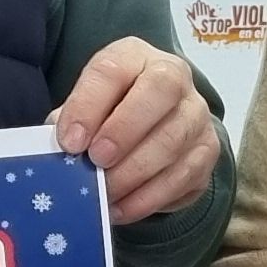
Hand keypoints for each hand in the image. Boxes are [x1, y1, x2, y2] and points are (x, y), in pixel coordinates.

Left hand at [52, 38, 219, 225]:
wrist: (153, 126)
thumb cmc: (108, 114)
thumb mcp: (85, 108)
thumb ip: (72, 123)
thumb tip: (59, 153)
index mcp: (134, 57)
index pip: (113, 70)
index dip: (89, 104)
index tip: (69, 140)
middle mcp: (174, 77)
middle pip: (160, 92)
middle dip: (124, 131)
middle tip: (96, 161)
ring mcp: (196, 115)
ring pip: (174, 140)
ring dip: (134, 173)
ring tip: (105, 193)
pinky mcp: (207, 152)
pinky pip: (183, 177)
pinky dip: (149, 198)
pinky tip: (122, 209)